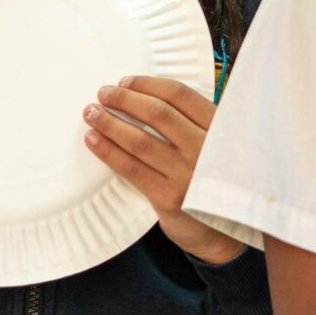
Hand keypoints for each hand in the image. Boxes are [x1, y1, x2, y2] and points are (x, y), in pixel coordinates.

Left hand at [84, 76, 245, 265]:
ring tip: (91, 113)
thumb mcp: (216, 147)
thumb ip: (194, 124)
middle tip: (103, 93)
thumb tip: (144, 97)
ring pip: (140, 140)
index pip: (180, 95)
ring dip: (110, 122)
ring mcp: (188, 174)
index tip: (126, 81)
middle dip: (125, 99)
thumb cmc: (212, 183)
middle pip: (158, 113)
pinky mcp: (169, 197)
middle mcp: (206, 149)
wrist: (224, 233)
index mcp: (220, 129)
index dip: (148, 84)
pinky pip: (131, 168)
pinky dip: (108, 151)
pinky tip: (93, 140)